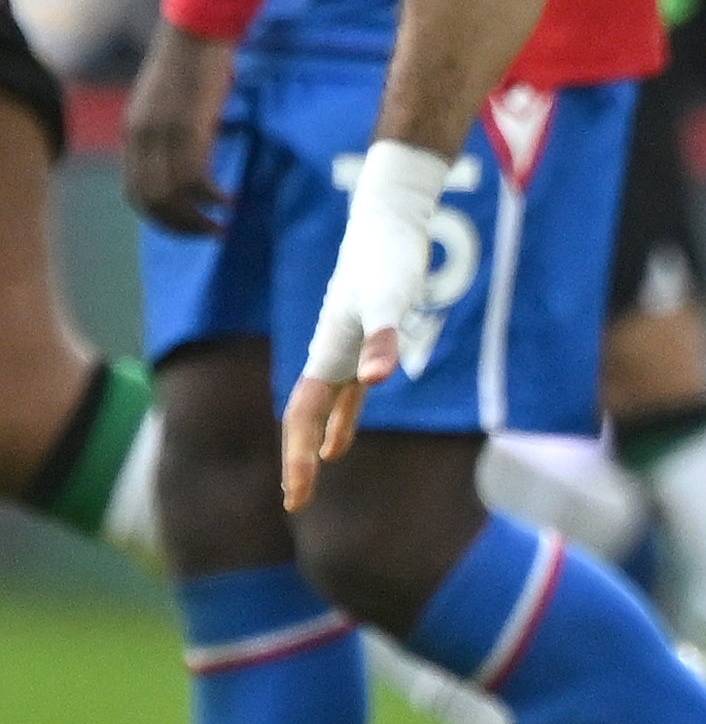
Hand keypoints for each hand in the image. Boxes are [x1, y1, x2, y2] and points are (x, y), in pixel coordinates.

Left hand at [119, 20, 233, 233]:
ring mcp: (163, 134)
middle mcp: (142, 138)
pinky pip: (195, 178)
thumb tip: (200, 151)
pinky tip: (231, 199)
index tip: (187, 225)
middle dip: (179, 227)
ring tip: (221, 226)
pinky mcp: (187, 129)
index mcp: (135, 133)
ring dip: (196, 219)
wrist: (198, 29)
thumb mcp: (175, 101)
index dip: (159, 217)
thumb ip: (177, 129)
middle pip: (150, 201)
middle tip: (209, 235)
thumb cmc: (193, 59)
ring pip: (171, 196)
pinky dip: (212, 197)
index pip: (135, 190)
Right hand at [280, 138, 450, 508]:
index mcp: (327, 353)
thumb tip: (375, 380)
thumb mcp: (390, 298)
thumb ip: (383, 338)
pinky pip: (347, 392)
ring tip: (313, 475)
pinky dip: (342, 417)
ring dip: (317, 441)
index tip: (297, 496)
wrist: (388, 221)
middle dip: (299, 459)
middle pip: (304, 417)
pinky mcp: (366, 341)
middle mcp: (330, 355)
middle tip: (296, 502)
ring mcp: (345, 349)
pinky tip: (341, 440)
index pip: (302, 416)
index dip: (298, 457)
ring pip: (323, 407)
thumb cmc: (388, 258)